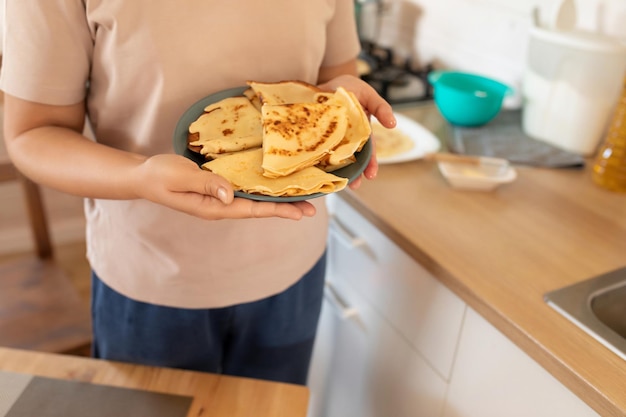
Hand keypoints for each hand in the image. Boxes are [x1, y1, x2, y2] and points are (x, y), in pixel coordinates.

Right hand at [132, 154, 315, 220]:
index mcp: (214, 207)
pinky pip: (245, 191)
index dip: (278, 210)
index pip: (252, 211)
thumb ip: (205, 184)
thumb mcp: (180, 177)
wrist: (144, 175)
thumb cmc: (159, 175)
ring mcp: (220, 199)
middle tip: (312, 207)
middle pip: (259, 209)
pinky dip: (262, 189)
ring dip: (277, 199)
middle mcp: (221, 206)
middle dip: (285, 208)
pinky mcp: (218, 189)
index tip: (300, 212)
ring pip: (254, 201)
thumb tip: (230, 194)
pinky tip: (273, 185)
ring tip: (301, 196)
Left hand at [318, 74, 395, 187]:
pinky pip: (315, 150)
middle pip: (351, 159)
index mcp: (359, 133)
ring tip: (338, 183)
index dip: (370, 163)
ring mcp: (330, 139)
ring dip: (336, 171)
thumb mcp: (368, 95)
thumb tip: (393, 124)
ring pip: (333, 158)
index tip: (371, 175)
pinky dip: (315, 161)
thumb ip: (381, 108)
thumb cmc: (350, 88)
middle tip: (354, 185)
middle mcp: (345, 139)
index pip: (367, 150)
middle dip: (354, 172)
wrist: (326, 81)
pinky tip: (315, 171)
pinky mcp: (314, 136)